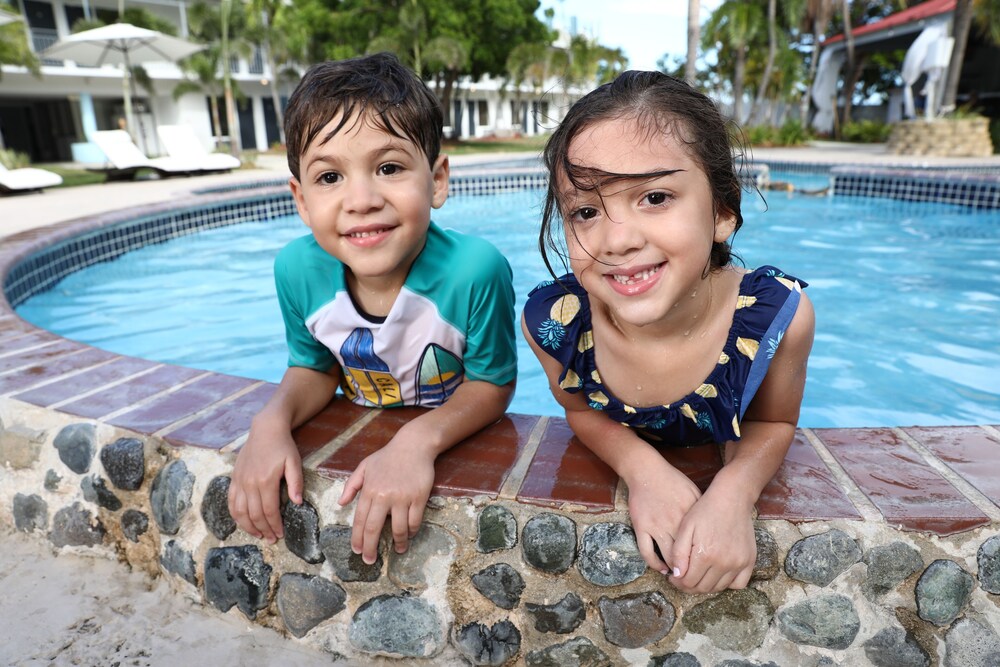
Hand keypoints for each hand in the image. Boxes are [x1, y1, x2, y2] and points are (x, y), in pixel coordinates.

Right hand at [228, 419, 302, 543]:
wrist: (265, 429)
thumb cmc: (283, 446)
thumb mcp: (294, 462)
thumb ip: (296, 483)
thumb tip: (297, 503)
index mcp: (266, 480)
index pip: (269, 510)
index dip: (275, 525)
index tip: (280, 535)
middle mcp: (250, 483)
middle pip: (255, 514)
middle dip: (263, 530)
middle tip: (271, 539)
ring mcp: (240, 481)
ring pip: (239, 511)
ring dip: (248, 526)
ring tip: (258, 535)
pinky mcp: (234, 478)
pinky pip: (231, 501)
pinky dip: (235, 515)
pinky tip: (242, 522)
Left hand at [337, 435, 435, 563]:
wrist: (414, 445)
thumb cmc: (388, 456)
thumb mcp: (365, 466)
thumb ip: (351, 485)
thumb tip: (340, 504)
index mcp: (369, 490)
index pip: (361, 520)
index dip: (358, 538)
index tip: (357, 551)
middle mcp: (384, 496)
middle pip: (375, 528)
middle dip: (371, 548)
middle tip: (370, 560)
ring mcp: (402, 497)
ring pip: (398, 528)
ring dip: (397, 543)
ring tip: (397, 550)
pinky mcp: (419, 497)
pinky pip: (414, 520)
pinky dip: (412, 531)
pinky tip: (409, 535)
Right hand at [623, 456, 701, 576]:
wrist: (647, 471)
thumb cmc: (673, 481)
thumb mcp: (695, 494)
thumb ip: (703, 514)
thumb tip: (716, 531)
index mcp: (690, 516)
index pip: (700, 545)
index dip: (705, 561)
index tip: (708, 568)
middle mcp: (674, 523)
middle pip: (686, 555)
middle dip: (691, 571)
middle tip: (694, 579)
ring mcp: (656, 526)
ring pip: (667, 556)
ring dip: (674, 570)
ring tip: (679, 576)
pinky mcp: (641, 526)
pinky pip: (646, 551)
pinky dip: (654, 564)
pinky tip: (661, 569)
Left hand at [668, 485, 756, 593]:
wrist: (731, 499)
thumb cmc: (705, 511)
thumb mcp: (685, 528)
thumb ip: (679, 553)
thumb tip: (677, 575)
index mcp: (705, 555)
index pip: (688, 582)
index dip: (678, 583)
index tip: (674, 577)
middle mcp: (724, 563)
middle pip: (703, 588)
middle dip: (690, 586)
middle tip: (683, 578)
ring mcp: (739, 563)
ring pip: (719, 588)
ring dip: (706, 586)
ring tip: (698, 575)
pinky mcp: (749, 561)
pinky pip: (739, 584)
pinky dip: (727, 584)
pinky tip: (718, 574)